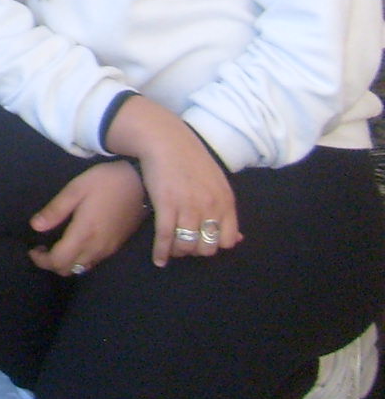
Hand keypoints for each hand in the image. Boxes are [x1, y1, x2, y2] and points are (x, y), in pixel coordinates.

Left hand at [27, 159, 145, 276]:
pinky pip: (93, 262)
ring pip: (82, 268)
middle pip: (69, 270)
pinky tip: (74, 243)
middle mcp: (97, 248)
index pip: (58, 261)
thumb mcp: (75, 189)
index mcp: (84, 234)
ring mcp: (109, 249)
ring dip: (66, 263)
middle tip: (42, 247)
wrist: (139, 183)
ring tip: (56, 246)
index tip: (33, 248)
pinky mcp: (117, 246)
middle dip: (51, 264)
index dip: (41, 260)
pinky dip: (79, 259)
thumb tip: (35, 226)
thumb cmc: (105, 182)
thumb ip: (55, 210)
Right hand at [102, 95, 243, 266]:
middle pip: (207, 247)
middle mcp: (210, 207)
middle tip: (184, 245)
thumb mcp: (217, 184)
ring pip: (187, 245)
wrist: (165, 139)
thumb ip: (226, 211)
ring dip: (178, 251)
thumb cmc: (190, 158)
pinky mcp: (166, 204)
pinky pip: (166, 236)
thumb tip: (238, 240)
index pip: (228, 240)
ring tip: (171, 249)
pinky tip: (159, 259)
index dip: (215, 246)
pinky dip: (161, 252)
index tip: (203, 242)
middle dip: (196, 251)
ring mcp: (188, 206)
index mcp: (226, 201)